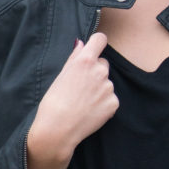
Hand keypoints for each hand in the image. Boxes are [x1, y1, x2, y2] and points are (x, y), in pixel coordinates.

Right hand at [27, 33, 117, 161]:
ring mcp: (108, 87)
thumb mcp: (61, 75)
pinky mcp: (114, 103)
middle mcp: (100, 71)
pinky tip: (90, 111)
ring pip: (106, 82)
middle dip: (95, 71)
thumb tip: (81, 44)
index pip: (100, 39)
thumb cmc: (54, 102)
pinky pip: (111, 98)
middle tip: (81, 87)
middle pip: (103, 63)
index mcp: (85, 61)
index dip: (97, 43)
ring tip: (84, 102)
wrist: (58, 128)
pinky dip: (103, 104)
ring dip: (99, 89)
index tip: (95, 48)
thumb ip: (74, 57)